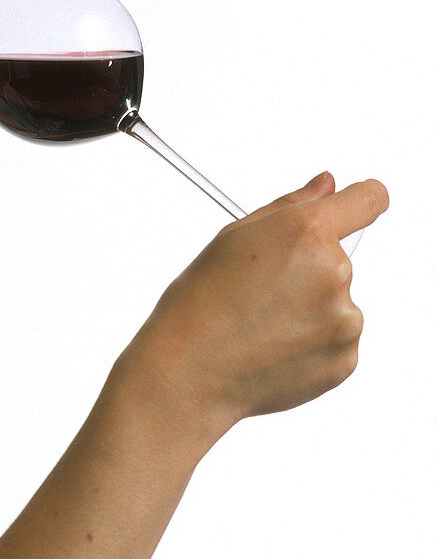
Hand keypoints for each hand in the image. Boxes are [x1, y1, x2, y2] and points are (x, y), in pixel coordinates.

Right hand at [119, 172, 389, 447]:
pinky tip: (272, 345)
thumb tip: (325, 186)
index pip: (368, 199)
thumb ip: (289, 207)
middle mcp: (334, 272)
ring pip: (337, 300)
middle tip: (260, 289)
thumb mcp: (232, 238)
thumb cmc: (199, 305)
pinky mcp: (345, 358)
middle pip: (339, 257)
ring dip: (310, 307)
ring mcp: (344, 319)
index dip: (360, 199)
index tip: (355, 204)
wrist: (189, 371)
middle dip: (307, 267)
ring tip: (261, 323)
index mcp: (306, 232)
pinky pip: (337, 338)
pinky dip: (311, 340)